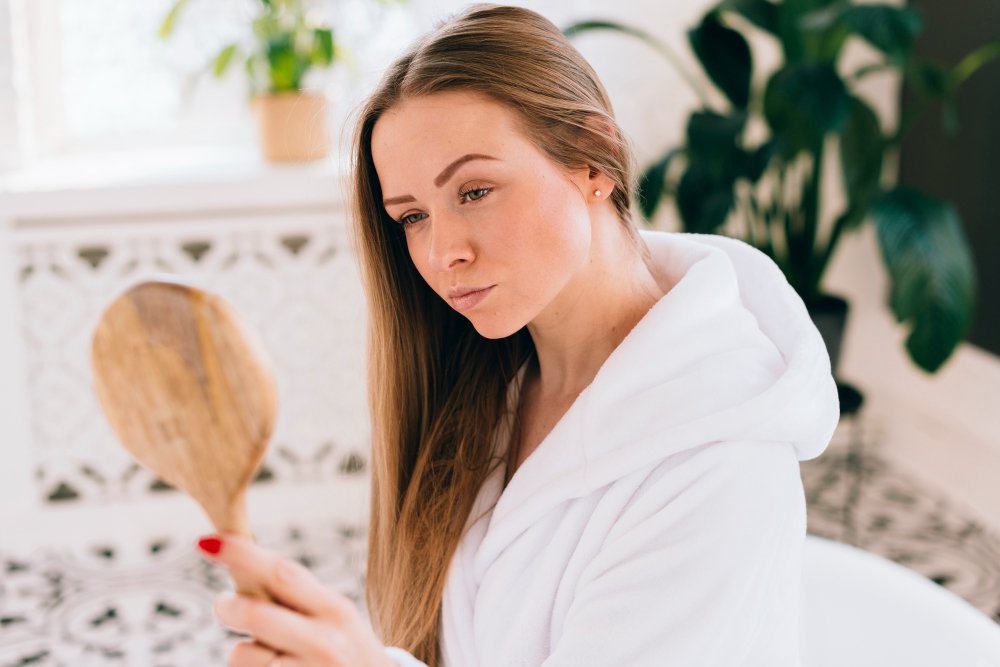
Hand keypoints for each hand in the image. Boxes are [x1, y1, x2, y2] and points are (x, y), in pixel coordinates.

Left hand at [196, 533, 395, 666]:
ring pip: (244, 654)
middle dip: (227, 606)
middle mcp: (325, 641)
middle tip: (223, 604)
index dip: (242, 556)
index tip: (208, 543)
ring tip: (266, 652)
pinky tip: (276, 666)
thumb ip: (297, 595)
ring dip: (242, 651)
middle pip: (256, 614)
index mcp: (335, 609)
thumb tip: (240, 563)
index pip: (283, 573)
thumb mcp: (334, 616)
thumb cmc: (344, 648)